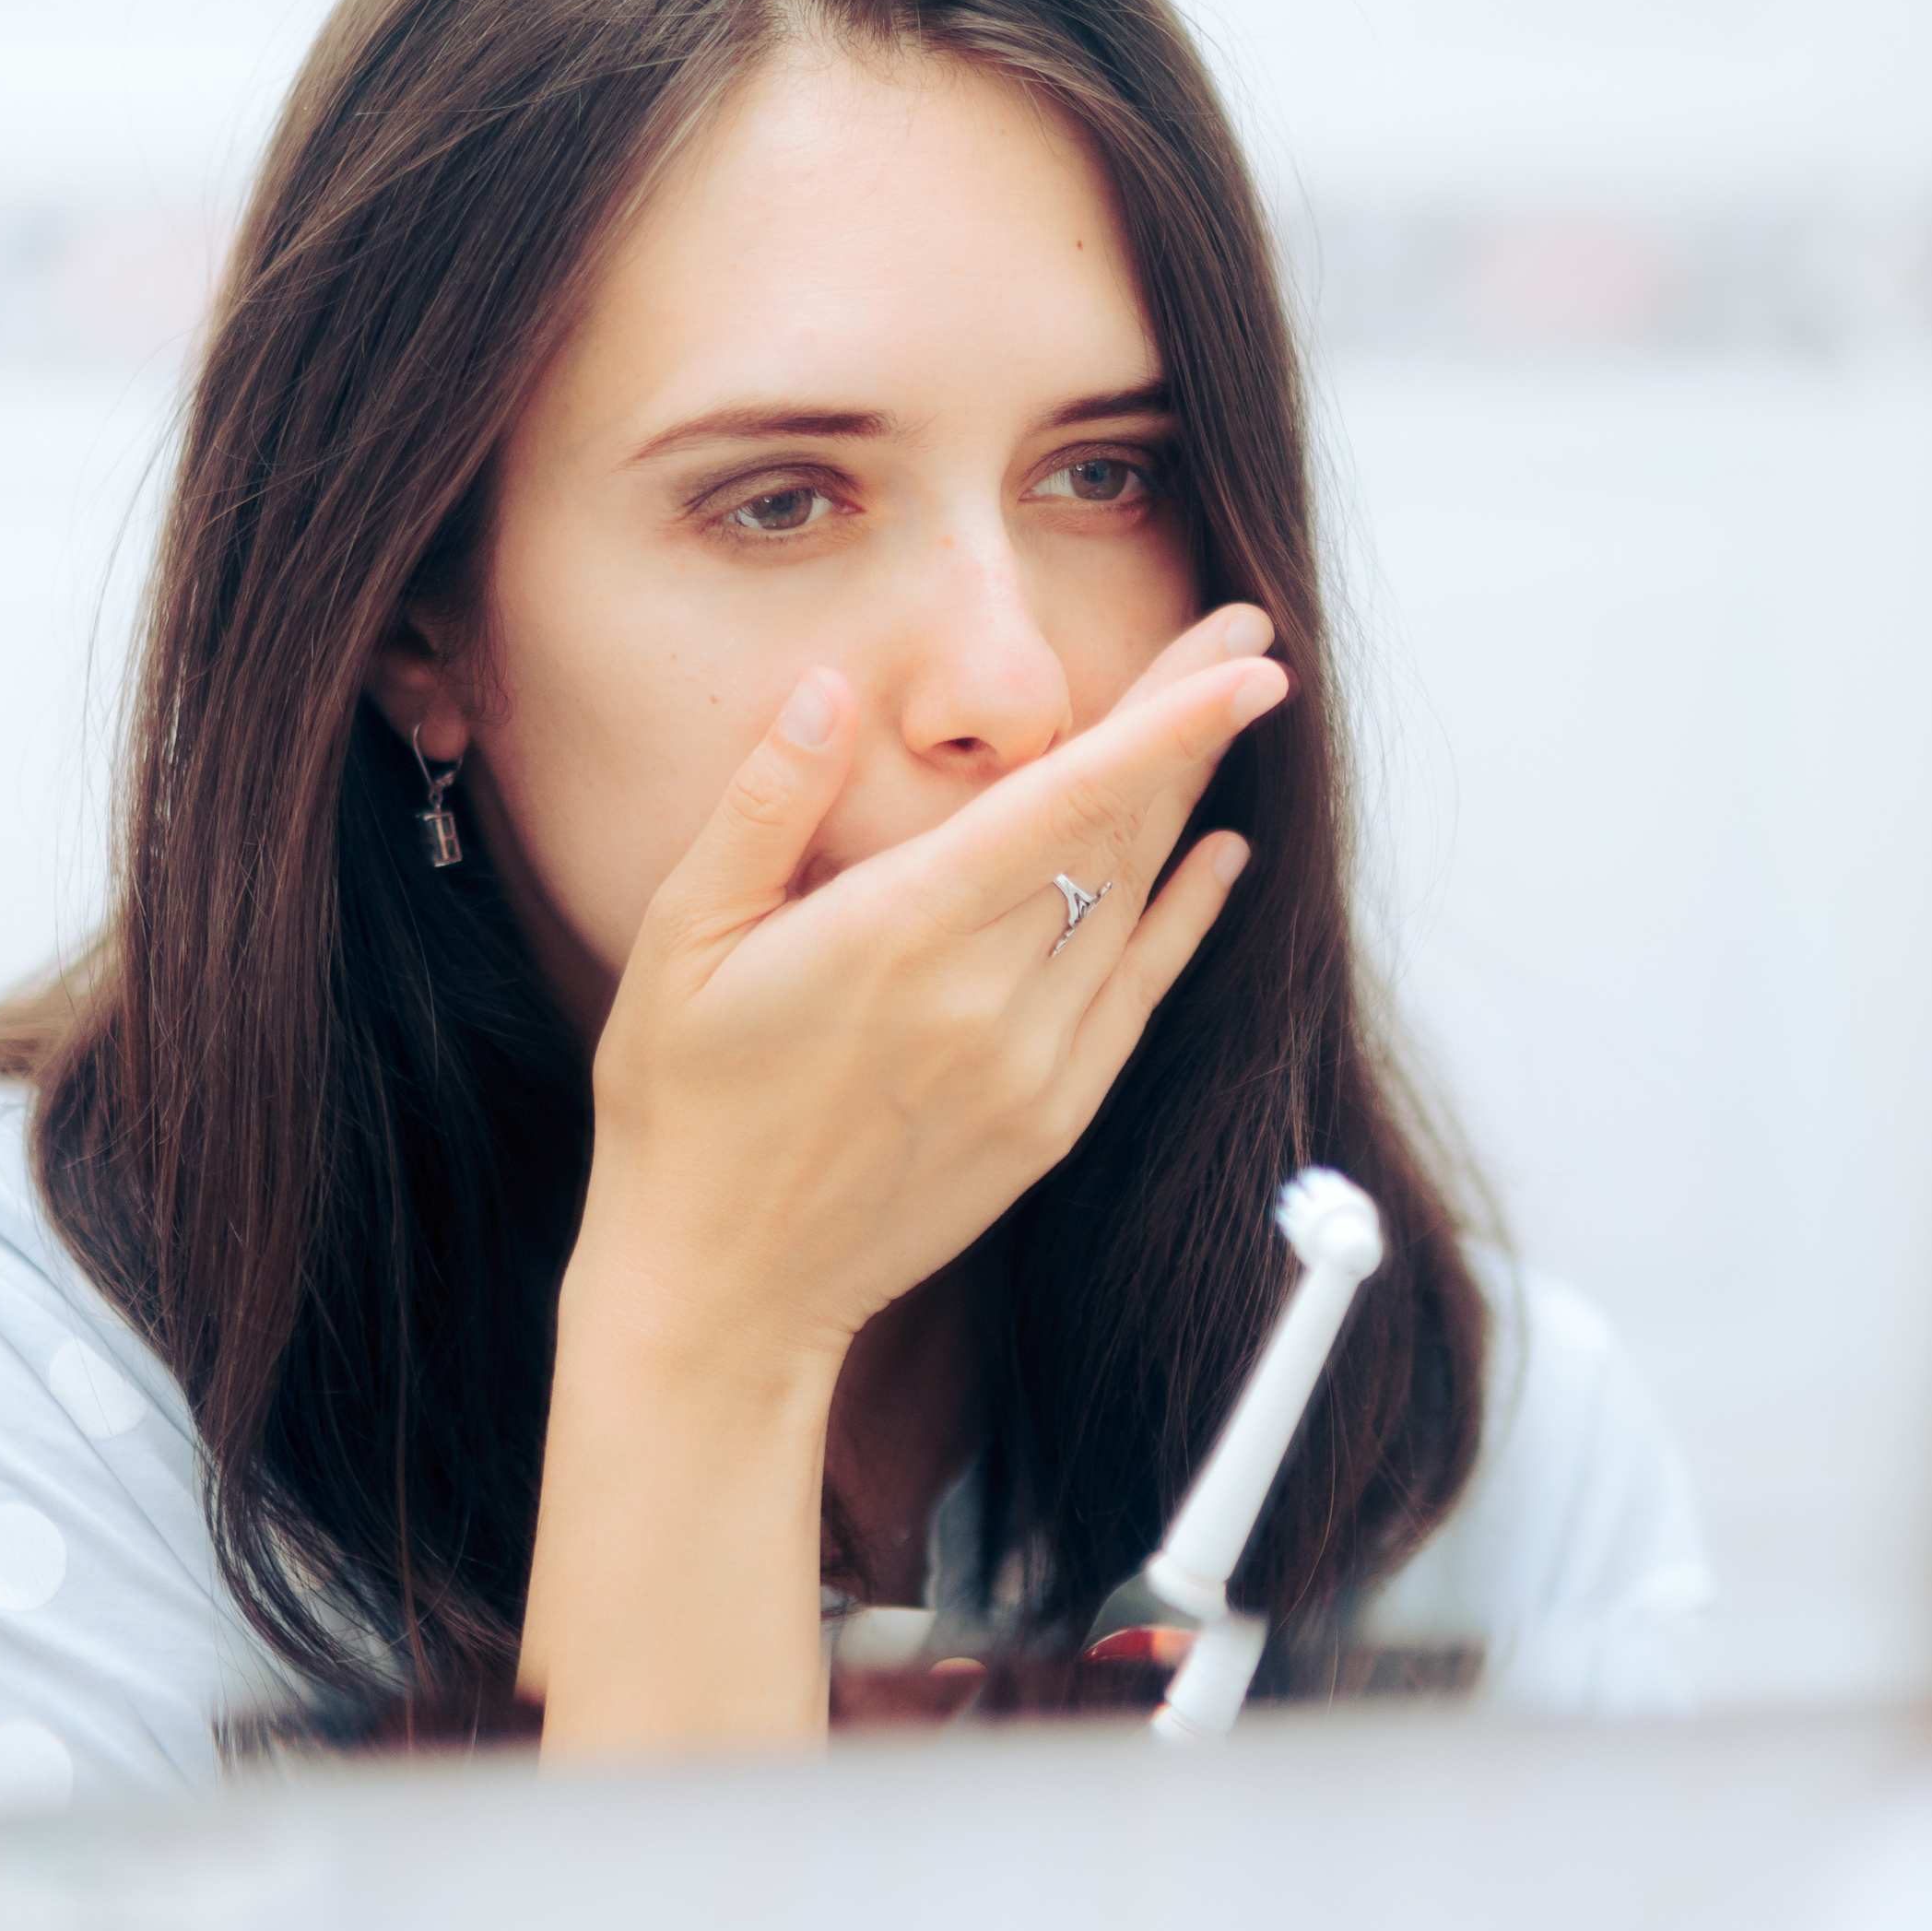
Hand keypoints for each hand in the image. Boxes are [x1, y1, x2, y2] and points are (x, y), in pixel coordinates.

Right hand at [563, 601, 1288, 1395]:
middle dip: (1191, 727)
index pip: (1066, 800)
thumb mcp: (680, 941)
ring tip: (1224, 717)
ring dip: (1187, 804)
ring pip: (1134, 905)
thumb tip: (823, 688)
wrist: (722, 1291)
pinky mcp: (1051, 1120)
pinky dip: (1184, 917)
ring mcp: (1032, 1065)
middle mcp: (985, 996)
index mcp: (898, 932)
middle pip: (1121, 833)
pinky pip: (1139, 995)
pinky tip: (1216, 854)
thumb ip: (762, 805)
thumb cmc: (682, 1109)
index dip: (1169, 725)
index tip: (1251, 663)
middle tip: (1244, 638)